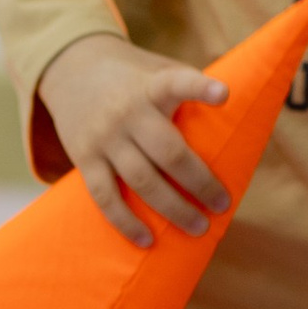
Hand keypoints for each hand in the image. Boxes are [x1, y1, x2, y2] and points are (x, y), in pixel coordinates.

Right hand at [36, 33, 231, 250]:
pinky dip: (126, 222)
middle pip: (169, 153)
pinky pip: (105, 196)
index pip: (177, 83)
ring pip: (142, 181)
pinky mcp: (84, 158)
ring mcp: (105, 137)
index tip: (224, 94)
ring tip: (199, 228)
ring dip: (173, 209)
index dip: (200, 88)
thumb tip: (237, 116)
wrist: (71, 68)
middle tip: (222, 205)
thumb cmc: (132, 76)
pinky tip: (147, 240)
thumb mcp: (157, 68)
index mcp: (152, 86)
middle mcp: (128, 112)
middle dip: (200, 183)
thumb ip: (187, 88)